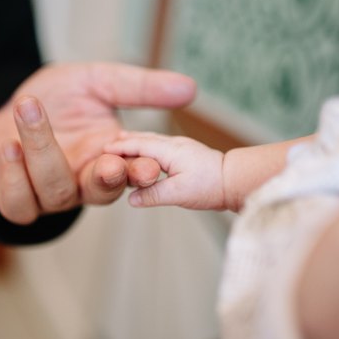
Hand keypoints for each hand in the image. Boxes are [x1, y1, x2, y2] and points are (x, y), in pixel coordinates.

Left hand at [0, 62, 196, 223]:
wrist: (12, 109)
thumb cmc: (58, 99)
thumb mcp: (99, 82)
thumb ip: (139, 88)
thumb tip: (189, 88)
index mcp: (109, 158)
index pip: (132, 173)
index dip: (141, 172)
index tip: (150, 164)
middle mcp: (83, 182)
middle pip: (101, 192)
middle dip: (107, 180)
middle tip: (110, 163)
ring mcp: (50, 196)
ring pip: (55, 190)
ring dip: (43, 151)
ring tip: (29, 107)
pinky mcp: (17, 202)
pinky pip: (18, 204)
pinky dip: (13, 177)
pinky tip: (10, 145)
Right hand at [104, 131, 225, 209]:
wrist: (235, 180)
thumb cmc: (210, 186)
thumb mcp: (178, 194)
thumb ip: (153, 195)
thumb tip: (131, 199)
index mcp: (169, 151)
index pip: (138, 146)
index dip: (120, 148)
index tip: (103, 150)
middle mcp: (175, 144)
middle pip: (144, 139)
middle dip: (125, 140)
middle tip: (108, 143)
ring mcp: (183, 147)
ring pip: (153, 140)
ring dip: (137, 141)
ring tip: (124, 142)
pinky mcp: (188, 153)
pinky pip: (162, 145)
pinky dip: (149, 145)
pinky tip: (149, 151)